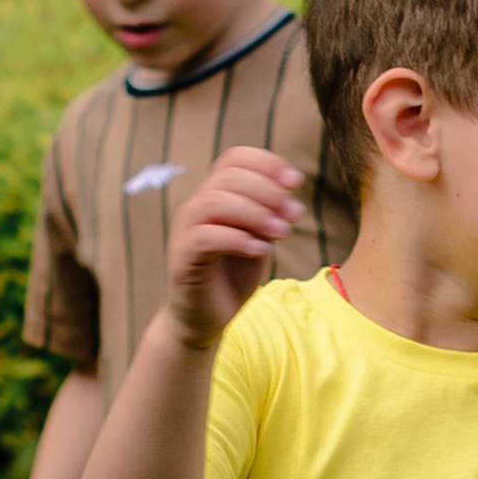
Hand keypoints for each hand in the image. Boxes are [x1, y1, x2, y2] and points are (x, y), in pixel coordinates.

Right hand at [167, 147, 301, 347]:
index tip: (295, 181)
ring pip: (214, 201)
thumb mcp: (259, 240)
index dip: (266, 162)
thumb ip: (268, 217)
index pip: (233, 158)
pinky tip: (261, 250)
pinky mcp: (182, 259)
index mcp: (214, 196)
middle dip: (268, 191)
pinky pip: (204, 237)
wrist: (205, 319)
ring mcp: (184, 232)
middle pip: (227, 177)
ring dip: (255, 213)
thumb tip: (289, 194)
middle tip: (294, 214)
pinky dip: (237, 239)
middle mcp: (195, 208)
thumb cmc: (232, 277)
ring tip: (283, 233)